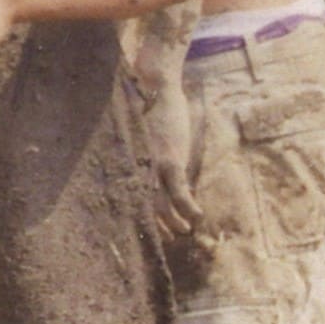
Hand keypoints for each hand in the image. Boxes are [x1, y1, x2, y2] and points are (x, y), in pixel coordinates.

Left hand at [138, 78, 202, 258]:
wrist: (153, 85)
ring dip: (173, 222)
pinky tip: (196, 218)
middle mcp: (136, 168)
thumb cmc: (144, 107)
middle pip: (142, 205)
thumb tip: (147, 165)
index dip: (136, 214)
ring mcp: (152, 166)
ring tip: (183, 232)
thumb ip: (140, 152)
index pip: (130, 195)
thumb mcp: (139, 135)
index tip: (142, 229)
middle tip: (164, 238)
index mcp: (128, 163)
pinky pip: (179, 192)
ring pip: (160, 204)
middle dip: (155, 224)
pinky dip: (187, 207)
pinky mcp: (169, 160)